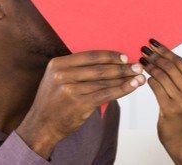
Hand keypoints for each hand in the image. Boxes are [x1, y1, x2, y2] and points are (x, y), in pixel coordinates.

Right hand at [16, 51, 144, 158]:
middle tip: (137, 65)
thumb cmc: (54, 101)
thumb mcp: (57, 78)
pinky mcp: (79, 104)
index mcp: (58, 64)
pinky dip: (122, 89)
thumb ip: (77, 69)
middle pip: (100, 68)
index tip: (124, 56)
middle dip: (122, 67)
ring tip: (139, 76)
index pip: (90, 56)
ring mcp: (70, 90)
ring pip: (105, 82)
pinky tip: (133, 86)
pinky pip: (106, 94)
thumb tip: (109, 62)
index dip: (109, 56)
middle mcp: (63, 75)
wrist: (42, 125)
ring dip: (125, 78)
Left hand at [140, 39, 181, 164]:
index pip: (179, 62)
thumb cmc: (181, 113)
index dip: (165, 50)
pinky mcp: (170, 109)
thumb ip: (178, 77)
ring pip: (162, 76)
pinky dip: (148, 79)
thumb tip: (161, 54)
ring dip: (149, 66)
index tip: (153, 42)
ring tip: (141, 61)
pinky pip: (156, 88)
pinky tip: (143, 76)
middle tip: (143, 49)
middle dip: (155, 56)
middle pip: (170, 67)